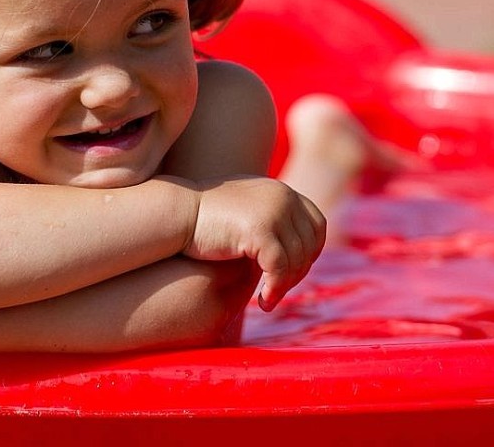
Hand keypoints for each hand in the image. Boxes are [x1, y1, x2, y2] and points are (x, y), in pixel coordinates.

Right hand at [184, 176, 325, 311]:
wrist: (176, 213)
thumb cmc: (204, 219)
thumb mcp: (244, 209)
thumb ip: (268, 218)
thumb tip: (291, 242)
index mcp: (281, 190)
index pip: (316, 224)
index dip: (311, 252)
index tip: (294, 271)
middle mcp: (282, 196)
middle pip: (310, 245)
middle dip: (298, 273)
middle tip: (278, 291)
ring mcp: (273, 211)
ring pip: (296, 260)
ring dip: (285, 286)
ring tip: (268, 300)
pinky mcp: (260, 229)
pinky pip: (279, 268)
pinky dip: (275, 289)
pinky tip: (262, 302)